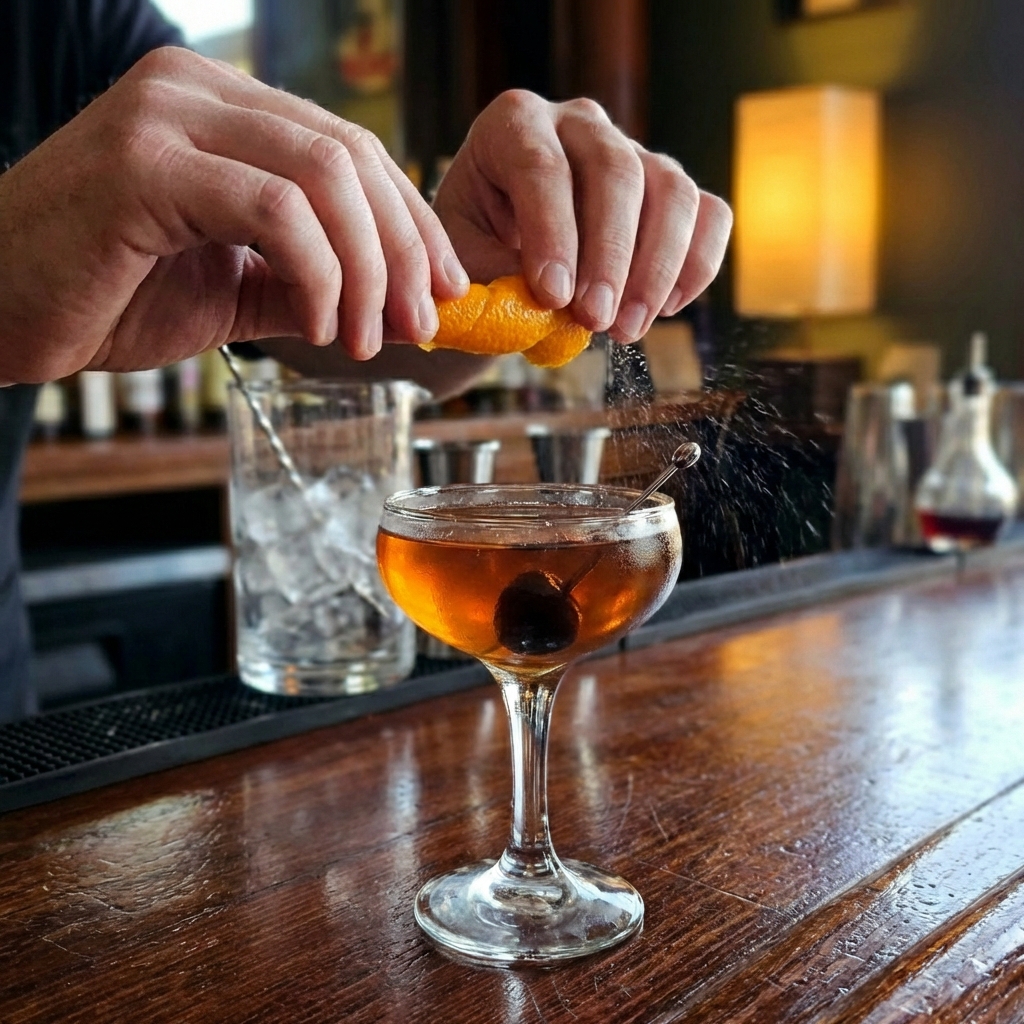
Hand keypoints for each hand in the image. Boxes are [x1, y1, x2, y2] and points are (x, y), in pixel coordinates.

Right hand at [0, 47, 468, 382]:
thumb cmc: (108, 296)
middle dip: (404, 250)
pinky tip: (320, 324)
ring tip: (367, 338)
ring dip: (368, 270)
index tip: (445, 290)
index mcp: (224, 109)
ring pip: (323, 176)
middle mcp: (198, 91)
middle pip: (351, 155)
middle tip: (420, 322)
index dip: (411, 222)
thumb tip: (397, 305)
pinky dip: (318, 273)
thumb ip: (309, 283)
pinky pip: (274, 209)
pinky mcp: (143, 163)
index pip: (352, 150)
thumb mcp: (234, 288)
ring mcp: (167, 116)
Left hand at [434, 90, 732, 343]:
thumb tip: (542, 309)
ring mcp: (634, 151)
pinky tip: (663, 310)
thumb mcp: (462, 258)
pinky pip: (709, 215)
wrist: (498, 244)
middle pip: (616, 172)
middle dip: (609, 256)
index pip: (542, 167)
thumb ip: (493, 276)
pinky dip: (696, 265)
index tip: (553, 298)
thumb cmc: (475, 246)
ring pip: (672, 191)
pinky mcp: (670, 189)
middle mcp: (580, 124)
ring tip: (626, 329)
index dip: (553, 234)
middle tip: (595, 321)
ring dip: (657, 268)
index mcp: (515, 125)